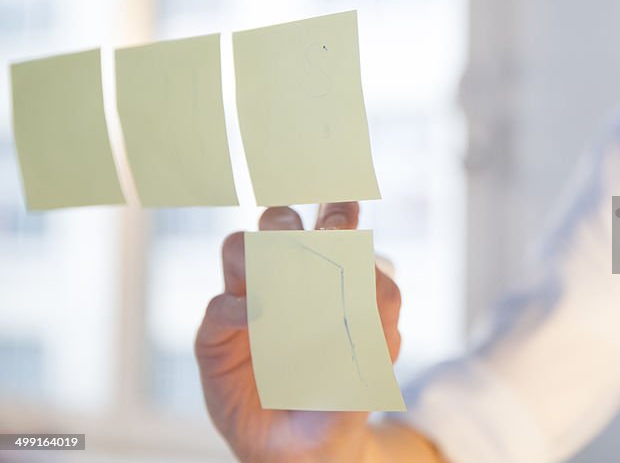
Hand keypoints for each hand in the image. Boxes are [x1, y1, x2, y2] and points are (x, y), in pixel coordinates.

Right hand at [195, 202, 402, 462]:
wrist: (312, 448)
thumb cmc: (346, 390)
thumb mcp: (376, 349)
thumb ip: (378, 304)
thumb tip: (368, 264)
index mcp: (324, 274)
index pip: (326, 225)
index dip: (334, 205)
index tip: (346, 204)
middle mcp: (281, 279)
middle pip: (275, 224)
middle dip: (289, 219)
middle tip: (311, 237)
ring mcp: (247, 303)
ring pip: (238, 249)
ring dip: (260, 252)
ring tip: (283, 275)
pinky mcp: (218, 339)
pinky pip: (219, 307)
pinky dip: (238, 306)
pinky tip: (259, 317)